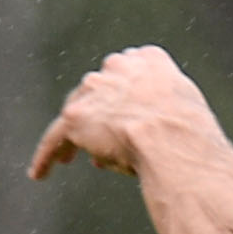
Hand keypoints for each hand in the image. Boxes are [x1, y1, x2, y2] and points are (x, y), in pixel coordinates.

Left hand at [28, 46, 217, 182]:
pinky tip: (41, 173)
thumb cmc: (191, 135)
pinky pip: (55, 137)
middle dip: (98, 115)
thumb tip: (146, 135)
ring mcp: (94, 90)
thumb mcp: (189, 112)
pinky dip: (47, 155)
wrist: (173, 141)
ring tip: (68, 160)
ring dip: (74, 136)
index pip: (128, 74)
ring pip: (77, 113)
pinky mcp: (76, 117)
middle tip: (100, 141)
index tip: (123, 115)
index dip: (124, 97)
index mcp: (149, 60)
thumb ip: (166, 111)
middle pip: (98, 91)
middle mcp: (118, 67)